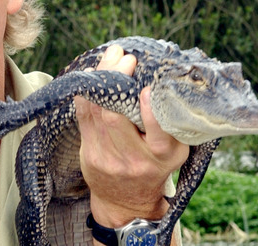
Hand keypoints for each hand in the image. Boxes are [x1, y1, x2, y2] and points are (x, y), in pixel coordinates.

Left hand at [75, 45, 188, 225]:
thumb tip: (164, 80)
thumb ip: (171, 122)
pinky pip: (83, 117)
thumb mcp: (174, 150)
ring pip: (96, 113)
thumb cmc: (155, 166)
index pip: (157, 133)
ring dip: (100, 80)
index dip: (150, 110)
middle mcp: (134, 159)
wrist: (127, 200)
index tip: (148, 88)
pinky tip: (91, 75)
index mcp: (162, 156)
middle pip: (115, 117)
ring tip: (110, 57)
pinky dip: (86, 93)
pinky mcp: (89, 153)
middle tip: (124, 57)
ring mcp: (107, 158)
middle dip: (116, 82)